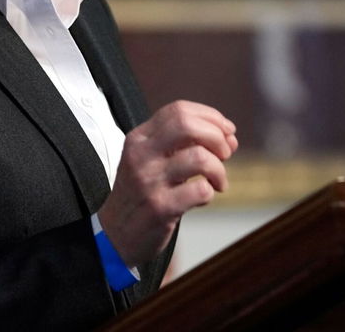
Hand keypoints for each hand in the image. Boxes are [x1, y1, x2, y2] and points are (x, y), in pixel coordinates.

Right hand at [97, 100, 237, 268]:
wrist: (115, 235)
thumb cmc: (139, 195)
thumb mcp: (150, 159)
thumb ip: (184, 144)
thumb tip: (229, 137)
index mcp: (139, 138)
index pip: (179, 110)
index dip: (210, 117)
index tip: (226, 130)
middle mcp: (141, 155)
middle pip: (187, 124)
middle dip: (216, 136)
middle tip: (224, 153)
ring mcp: (149, 181)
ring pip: (200, 157)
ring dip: (219, 169)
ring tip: (218, 181)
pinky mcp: (160, 207)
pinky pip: (200, 190)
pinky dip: (210, 192)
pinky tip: (203, 197)